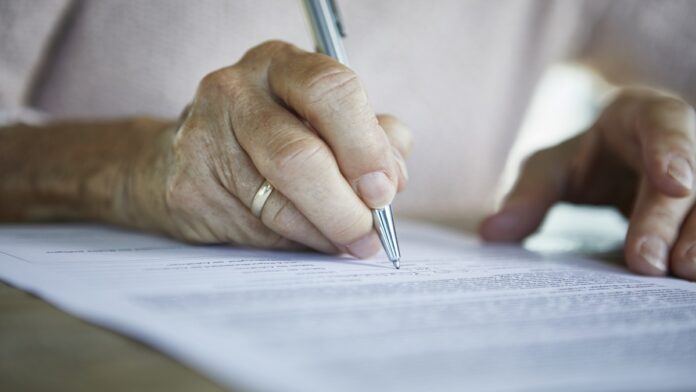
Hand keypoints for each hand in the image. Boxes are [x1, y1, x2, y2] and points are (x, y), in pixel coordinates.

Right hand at [129, 41, 411, 256]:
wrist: (188, 159)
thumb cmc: (274, 137)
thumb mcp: (324, 121)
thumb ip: (368, 139)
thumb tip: (393, 177)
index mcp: (281, 65)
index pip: (331, 91)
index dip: (365, 147)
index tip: (385, 190)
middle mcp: (236, 91)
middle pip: (299, 155)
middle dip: (344, 206)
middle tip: (370, 233)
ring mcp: (203, 137)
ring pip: (277, 203)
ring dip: (325, 232)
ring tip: (349, 242)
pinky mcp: (187, 187)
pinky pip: (254, 228)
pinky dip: (294, 241)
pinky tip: (309, 239)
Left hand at [479, 87, 695, 279]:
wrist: (617, 163)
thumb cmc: (585, 161)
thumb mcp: (551, 168)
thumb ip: (528, 195)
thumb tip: (491, 231)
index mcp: (643, 115)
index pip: (664, 122)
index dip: (672, 151)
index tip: (674, 184)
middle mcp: (686, 141)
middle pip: (691, 178)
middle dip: (668, 221)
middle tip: (647, 264)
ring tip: (682, 276)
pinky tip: (688, 282)